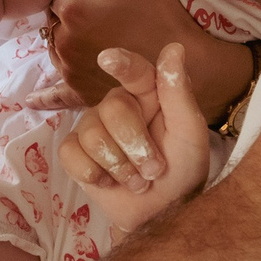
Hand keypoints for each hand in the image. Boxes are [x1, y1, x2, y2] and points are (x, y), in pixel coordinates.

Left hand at [47, 0, 250, 114]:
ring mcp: (71, 71)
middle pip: (55, 23)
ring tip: (101, 41)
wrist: (187, 69)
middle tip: (103, 17)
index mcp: (71, 10)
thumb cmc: (164, 17)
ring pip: (58, 51)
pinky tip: (32, 101)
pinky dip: (47, 95)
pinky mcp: (81, 95)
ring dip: (70, 45)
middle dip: (70, 19)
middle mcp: (63, 42)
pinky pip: (56, 94)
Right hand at [58, 45, 208, 233]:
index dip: (122, 63)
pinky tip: (109, 182)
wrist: (161, 213)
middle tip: (155, 170)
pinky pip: (70, 153)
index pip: (135, 71)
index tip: (108, 58)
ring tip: (138, 181)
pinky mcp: (74, 153)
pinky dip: (94, 174)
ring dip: (121, 167)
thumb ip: (179, 92)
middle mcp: (117, 106)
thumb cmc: (182, 170)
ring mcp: (92, 128)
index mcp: (148, 95)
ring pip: (93, 135)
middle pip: (113, 110)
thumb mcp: (189, 133)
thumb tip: (173, 47)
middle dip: (137, 147)